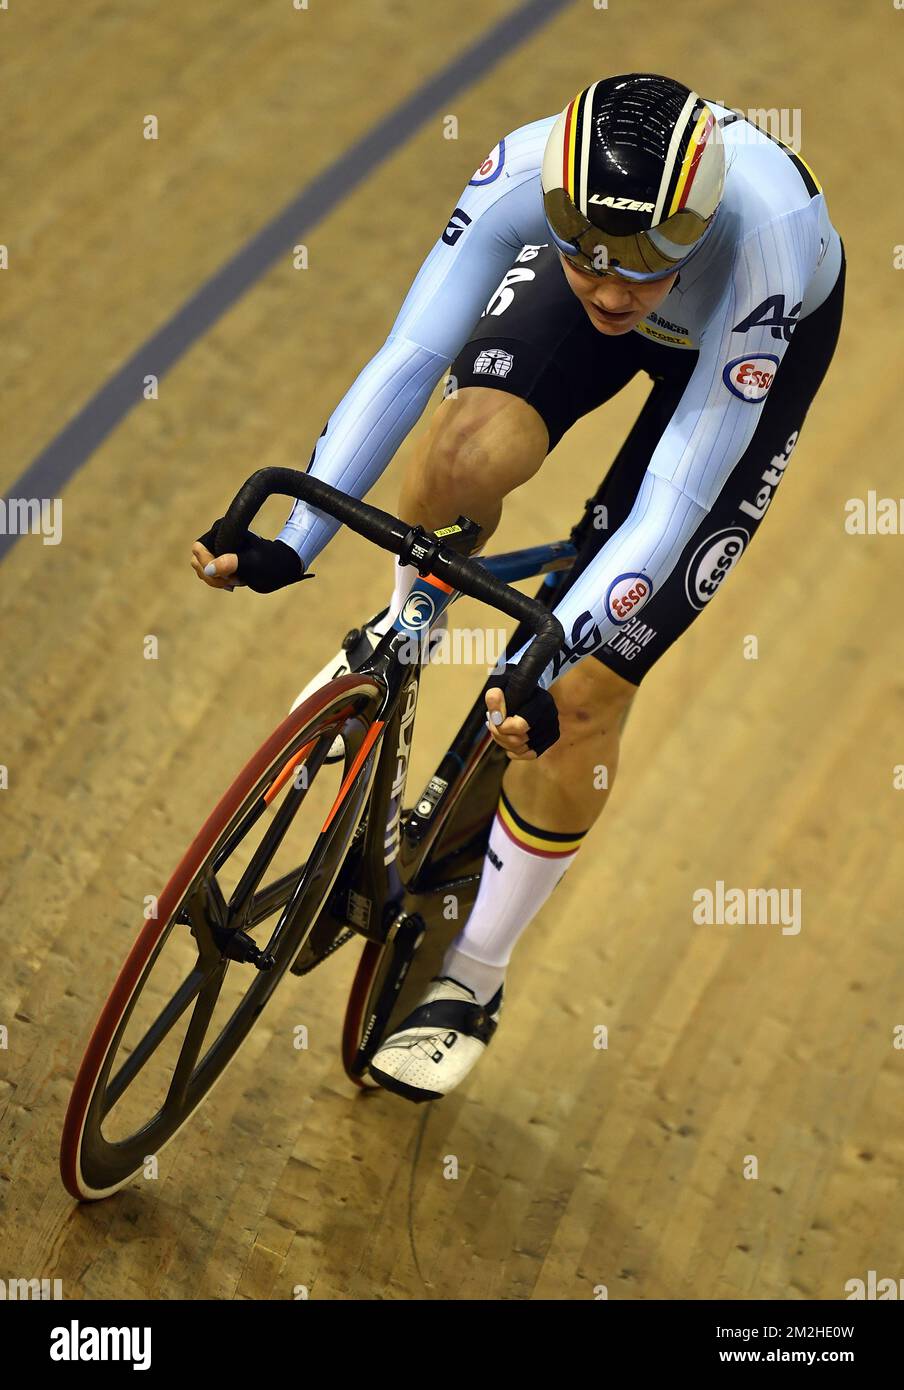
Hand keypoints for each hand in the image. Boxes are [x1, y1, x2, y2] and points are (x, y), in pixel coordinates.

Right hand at [190, 519, 306, 593]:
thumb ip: (233, 563)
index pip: (199, 548)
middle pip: (198, 560)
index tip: (228, 576)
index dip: (209, 565)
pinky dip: (219, 581)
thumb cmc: (271, 561)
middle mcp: (217, 536)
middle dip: (213, 575)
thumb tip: (210, 568)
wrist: (281, 565)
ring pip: (202, 569)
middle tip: (234, 581)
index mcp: (223, 529)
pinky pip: (209, 573)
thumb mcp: (254, 563)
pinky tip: (234, 582)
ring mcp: (217, 548)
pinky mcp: (220, 559)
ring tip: (238, 581)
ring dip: (217, 580)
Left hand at [484, 671, 559, 758]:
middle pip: (518, 740)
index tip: (490, 717)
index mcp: (541, 700)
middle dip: (498, 734)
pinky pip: (530, 754)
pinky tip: (509, 744)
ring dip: (504, 743)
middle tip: (491, 722)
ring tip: (499, 729)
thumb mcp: (500, 685)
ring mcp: (553, 728)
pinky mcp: (551, 738)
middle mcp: (551, 715)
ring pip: (522, 749)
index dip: (500, 726)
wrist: (527, 688)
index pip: (519, 726)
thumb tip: (495, 711)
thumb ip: (494, 697)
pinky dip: (516, 752)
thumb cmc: (512, 686)